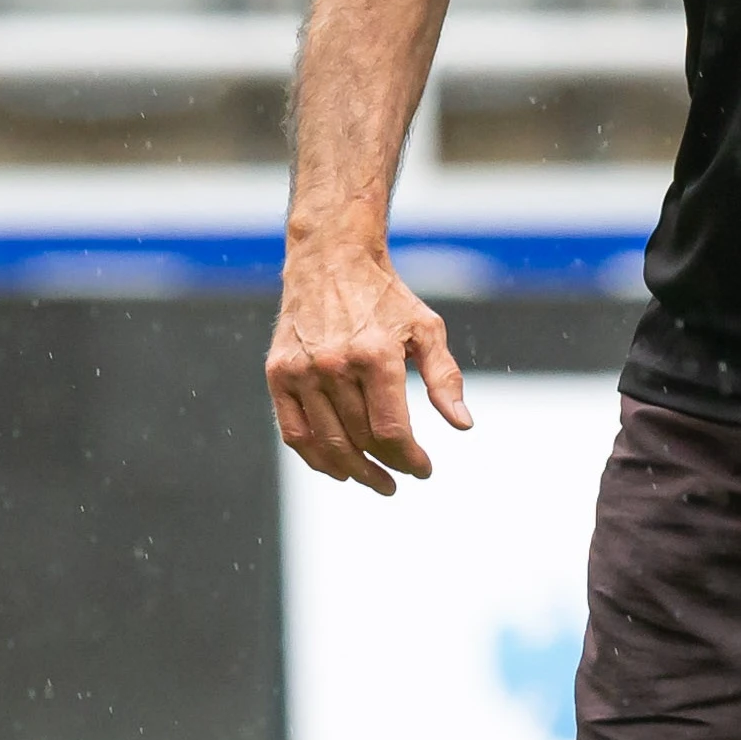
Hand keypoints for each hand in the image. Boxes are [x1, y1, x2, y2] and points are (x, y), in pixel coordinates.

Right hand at [264, 249, 468, 493]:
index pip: (391, 430)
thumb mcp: (426, 329)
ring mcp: (302, 371)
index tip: (423, 470)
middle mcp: (335, 365)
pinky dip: (316, 458)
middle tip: (401, 476)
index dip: (409, 458)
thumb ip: (444, 378)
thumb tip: (462, 425)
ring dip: (354, 471)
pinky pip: (294, 433)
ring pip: (328, 442)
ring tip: (375, 480)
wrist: (331, 259)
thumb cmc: (386, 298)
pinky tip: (338, 469)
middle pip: (361, 439)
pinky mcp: (278, 373)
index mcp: (375, 355)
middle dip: (387, 465)